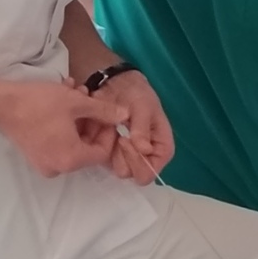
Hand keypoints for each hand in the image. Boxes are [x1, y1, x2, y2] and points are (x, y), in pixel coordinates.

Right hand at [0, 80, 126, 177]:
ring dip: (79, 118)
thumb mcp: (77, 102)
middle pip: (87, 147)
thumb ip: (104, 111)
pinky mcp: (35, 155)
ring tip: (77, 92)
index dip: (109, 132)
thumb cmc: (40, 103)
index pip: (102, 152)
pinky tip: (64, 99)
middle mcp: (58, 168)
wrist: (0, 103)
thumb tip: (125, 116)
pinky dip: (65, 124)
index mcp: (71, 160)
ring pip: (73, 141)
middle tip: (91, 98)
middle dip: (92, 121)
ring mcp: (44, 163)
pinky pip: (58, 142)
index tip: (108, 113)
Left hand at [93, 70, 174, 184]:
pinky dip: (96, 145)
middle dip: (120, 155)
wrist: (118, 84)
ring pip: (113, 168)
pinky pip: (100, 159)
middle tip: (116, 133)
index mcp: (160, 150)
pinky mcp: (109, 152)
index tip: (124, 139)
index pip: (147, 173)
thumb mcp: (143, 106)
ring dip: (107, 149)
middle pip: (130, 174)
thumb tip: (143, 149)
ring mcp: (126, 157)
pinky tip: (99, 128)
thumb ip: (142, 128)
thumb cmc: (137, 94)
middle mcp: (145, 158)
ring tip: (107, 128)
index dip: (135, 161)